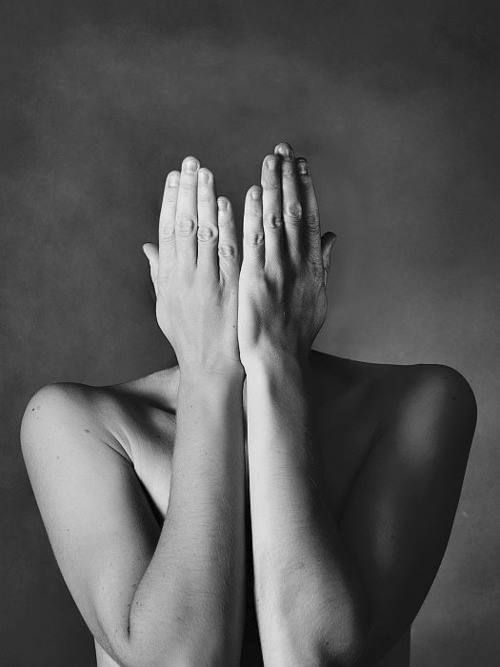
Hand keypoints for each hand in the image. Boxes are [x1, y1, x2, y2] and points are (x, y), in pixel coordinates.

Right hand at [143, 156, 242, 378]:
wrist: (212, 367)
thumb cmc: (189, 336)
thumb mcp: (167, 305)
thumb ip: (159, 273)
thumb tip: (148, 246)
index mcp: (169, 277)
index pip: (167, 231)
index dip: (169, 201)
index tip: (173, 176)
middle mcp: (185, 276)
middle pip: (183, 225)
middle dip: (186, 192)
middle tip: (191, 162)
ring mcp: (208, 281)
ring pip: (204, 233)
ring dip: (205, 200)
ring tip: (206, 173)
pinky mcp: (230, 288)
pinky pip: (229, 252)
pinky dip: (227, 226)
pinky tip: (229, 203)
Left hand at [238, 142, 335, 368]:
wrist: (280, 360)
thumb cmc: (296, 331)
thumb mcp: (318, 295)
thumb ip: (323, 262)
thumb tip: (331, 235)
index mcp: (313, 265)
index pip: (309, 217)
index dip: (304, 188)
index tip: (299, 164)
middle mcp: (299, 263)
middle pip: (294, 211)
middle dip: (289, 178)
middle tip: (283, 149)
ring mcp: (277, 270)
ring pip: (275, 220)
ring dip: (272, 187)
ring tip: (269, 160)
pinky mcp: (256, 280)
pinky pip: (255, 242)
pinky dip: (253, 216)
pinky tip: (249, 194)